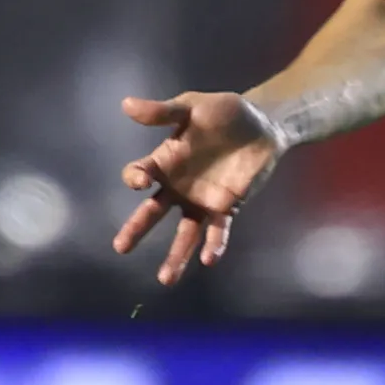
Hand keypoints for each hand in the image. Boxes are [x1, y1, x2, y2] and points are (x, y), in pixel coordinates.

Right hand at [112, 91, 284, 284]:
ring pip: (185, 232)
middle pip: (153, 211)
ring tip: (165, 279)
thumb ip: (164, 111)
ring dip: (176, 255)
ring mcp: (201, 199)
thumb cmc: (225, 113)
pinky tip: (209, 259)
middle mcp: (178, 185)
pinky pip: (218, 230)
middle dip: (137, 229)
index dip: (136, 178)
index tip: (140, 181)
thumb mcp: (194, 106)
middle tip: (120, 248)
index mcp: (166, 160)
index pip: (140, 173)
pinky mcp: (227, 207)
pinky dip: (214, 244)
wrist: (264, 124)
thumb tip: (127, 105)